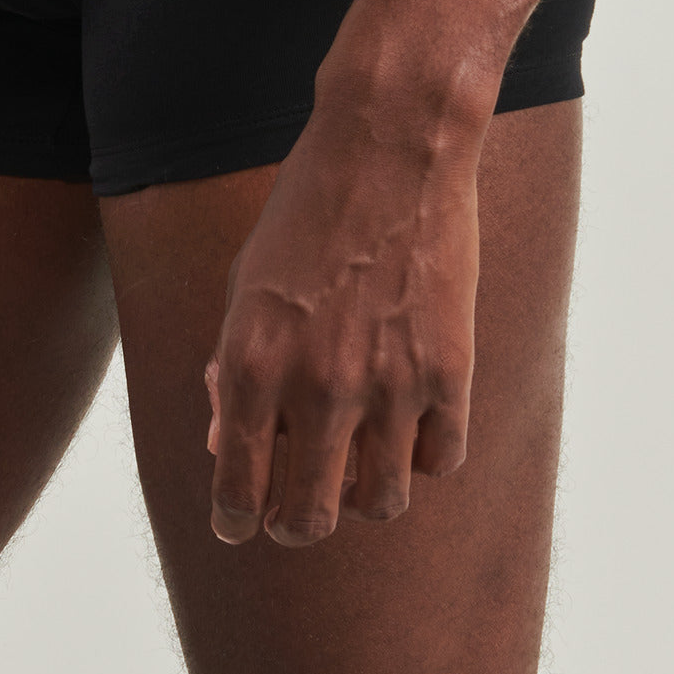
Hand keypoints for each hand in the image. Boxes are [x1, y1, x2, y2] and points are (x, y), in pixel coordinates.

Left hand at [203, 64, 492, 546]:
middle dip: (296, 527)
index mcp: (249, 364)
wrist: (388, 147)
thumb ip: (229, 366)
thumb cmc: (304, 209)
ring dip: (364, 497)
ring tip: (358, 469)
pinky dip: (423, 455)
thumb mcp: (244, 282)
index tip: (241, 526)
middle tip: (297, 514)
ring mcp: (386, 384)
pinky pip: (440, 460)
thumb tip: (225, 440)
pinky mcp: (449, 371)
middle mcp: (314, 386)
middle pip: (308, 520)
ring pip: (381, 503)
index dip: (236, 522)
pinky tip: (410, 424)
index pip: (237, 491)